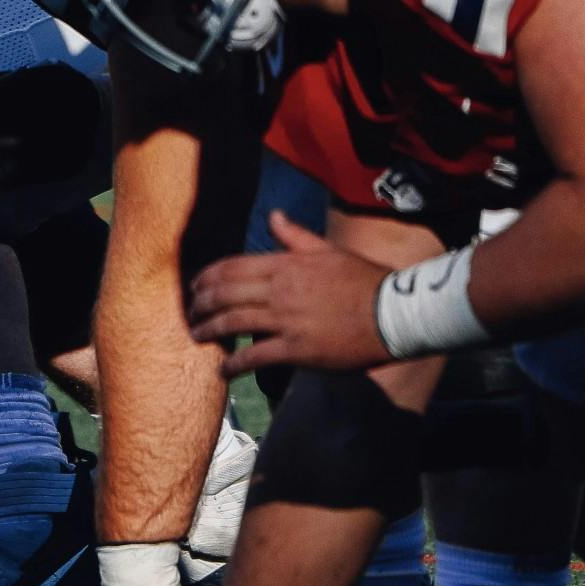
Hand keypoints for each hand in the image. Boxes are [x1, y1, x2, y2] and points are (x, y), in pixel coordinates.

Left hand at [185, 211, 393, 377]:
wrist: (394, 313)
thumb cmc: (364, 281)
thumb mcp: (328, 251)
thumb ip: (295, 236)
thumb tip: (274, 216)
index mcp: (285, 265)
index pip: (232, 267)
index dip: (207, 277)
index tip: (194, 285)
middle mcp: (280, 291)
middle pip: (225, 294)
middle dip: (200, 303)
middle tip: (189, 312)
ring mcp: (286, 321)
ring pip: (233, 323)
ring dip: (208, 329)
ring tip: (196, 335)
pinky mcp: (297, 350)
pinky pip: (255, 357)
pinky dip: (234, 364)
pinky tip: (222, 369)